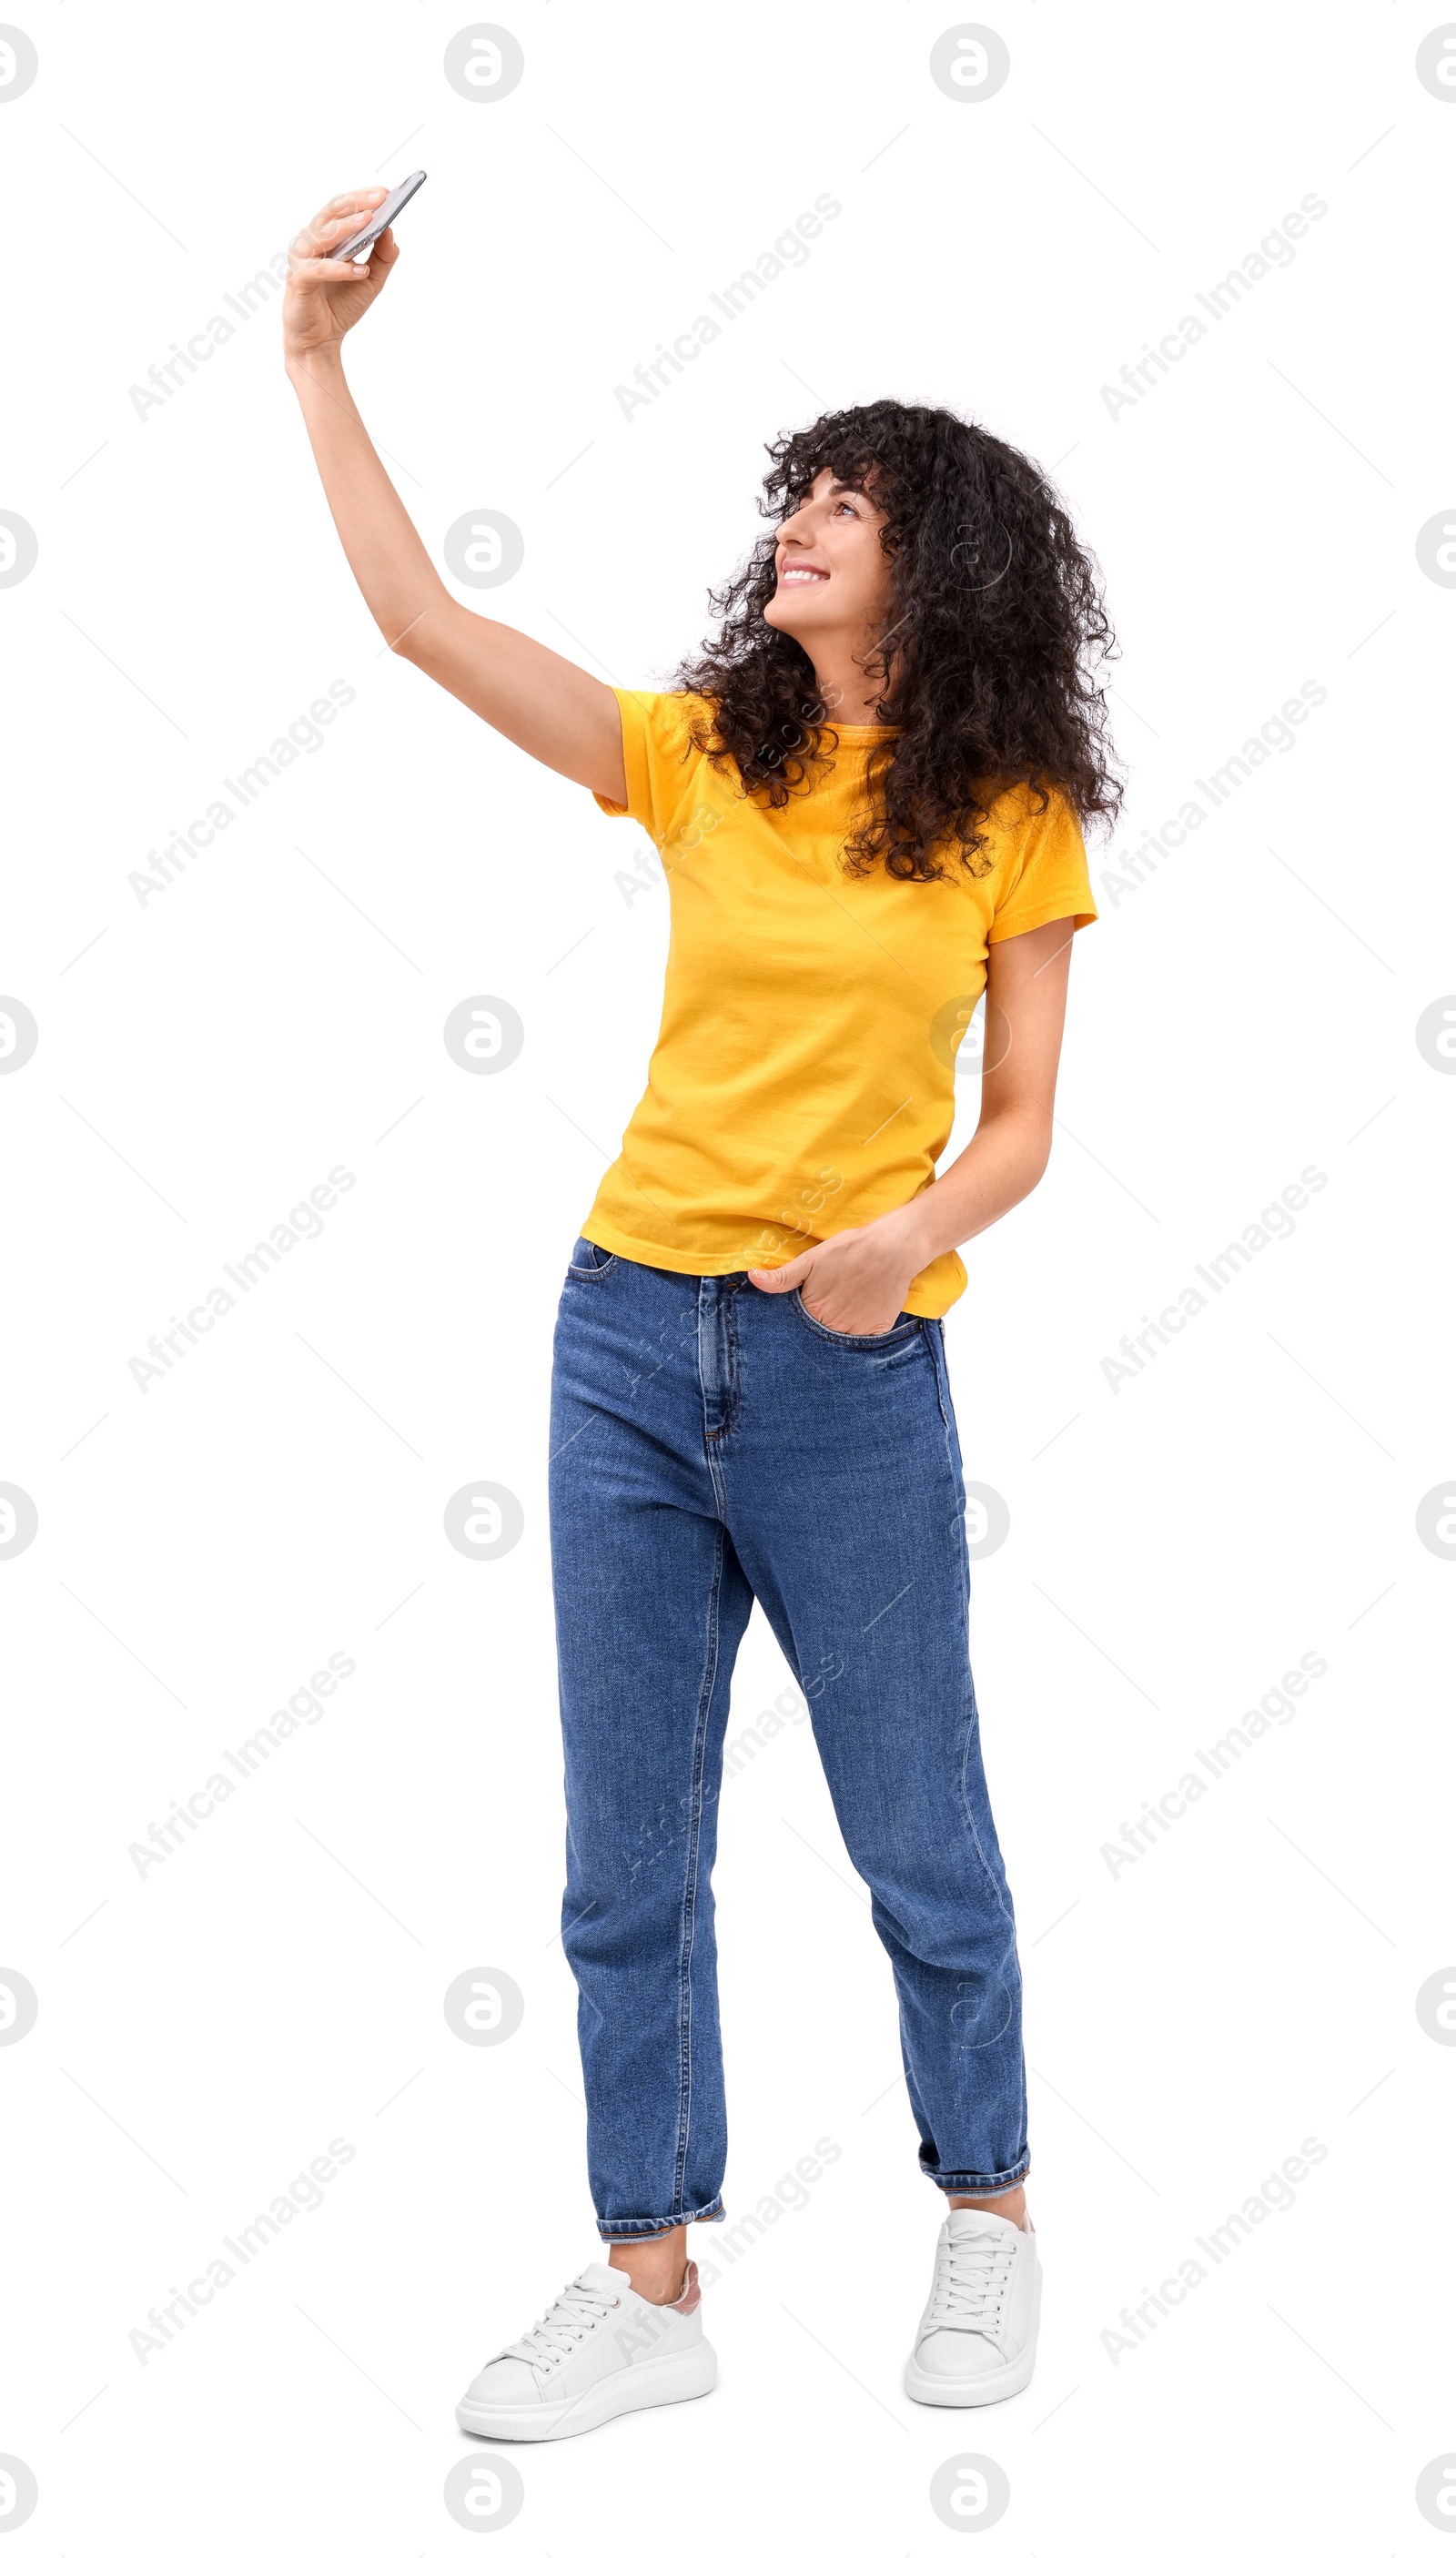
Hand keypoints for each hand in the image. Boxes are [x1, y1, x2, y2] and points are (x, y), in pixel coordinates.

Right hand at [283, 190, 398, 363]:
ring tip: (370, 223)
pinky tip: (361, 271)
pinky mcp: (298, 280)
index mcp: (325, 237)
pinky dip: (342, 270)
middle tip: (380, 199)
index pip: (342, 208)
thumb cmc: (340, 307)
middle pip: (331, 213)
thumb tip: (392, 231)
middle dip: (356, 204)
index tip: (385, 192)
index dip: (362, 197)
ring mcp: (301, 259)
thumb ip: (382, 257)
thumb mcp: (370, 280)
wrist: (320, 341)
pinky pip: (321, 270)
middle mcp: (310, 242)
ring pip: (323, 235)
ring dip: (347, 227)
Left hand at [745, 1208, 927, 1334]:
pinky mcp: (878, 1331)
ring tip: (846, 1307)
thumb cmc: (849, 1250)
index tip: (807, 1309)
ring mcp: (857, 1332)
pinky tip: (862, 1313)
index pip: (798, 1328)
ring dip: (839, 1330)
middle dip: (819, 1327)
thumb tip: (752, 1278)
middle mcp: (834, 1328)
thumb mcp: (811, 1260)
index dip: (801, 1319)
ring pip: (842, 1340)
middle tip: (831, 1303)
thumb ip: (782, 1276)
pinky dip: (861, 1332)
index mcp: (813, 1312)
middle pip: (820, 1336)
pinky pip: (865, 1341)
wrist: (893, 1247)